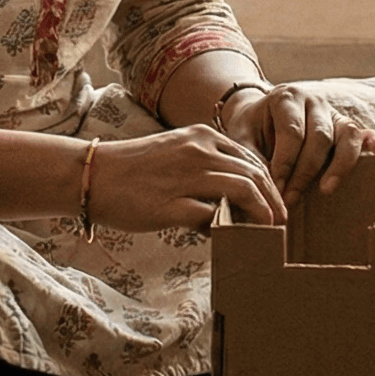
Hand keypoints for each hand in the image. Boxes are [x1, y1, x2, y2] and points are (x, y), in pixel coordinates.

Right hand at [86, 126, 284, 230]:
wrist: (94, 175)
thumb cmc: (133, 169)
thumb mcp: (175, 153)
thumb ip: (204, 167)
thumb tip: (230, 197)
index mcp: (202, 136)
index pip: (251, 158)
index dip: (269, 182)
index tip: (275, 201)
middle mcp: (198, 152)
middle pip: (254, 174)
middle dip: (273, 200)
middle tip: (281, 220)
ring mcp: (186, 177)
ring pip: (242, 191)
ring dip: (261, 213)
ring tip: (267, 230)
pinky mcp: (172, 205)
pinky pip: (212, 217)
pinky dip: (227, 228)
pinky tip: (230, 238)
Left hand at [218, 83, 374, 208]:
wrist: (260, 113)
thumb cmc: (252, 128)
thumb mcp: (241, 137)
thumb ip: (250, 158)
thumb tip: (259, 190)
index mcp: (286, 98)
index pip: (292, 132)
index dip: (285, 163)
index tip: (276, 189)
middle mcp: (314, 101)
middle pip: (319, 136)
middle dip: (305, 172)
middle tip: (292, 199)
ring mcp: (334, 112)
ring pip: (345, 134)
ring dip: (339, 165)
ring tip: (327, 190)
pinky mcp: (347, 125)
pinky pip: (364, 133)